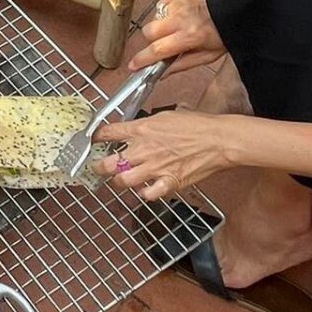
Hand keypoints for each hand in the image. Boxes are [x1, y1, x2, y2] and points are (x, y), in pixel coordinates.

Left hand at [94, 108, 237, 200]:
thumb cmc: (197, 125)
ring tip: (121, 179)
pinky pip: (148, 195)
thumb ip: (148, 124)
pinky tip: (145, 190)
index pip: (108, 133)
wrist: (218, 140)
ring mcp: (155, 168)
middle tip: (98, 167)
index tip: (93, 140)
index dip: (96, 137)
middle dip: (98, 167)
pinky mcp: (169, 183)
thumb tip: (138, 128)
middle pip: (108, 163)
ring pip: (123, 181)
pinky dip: (144, 194)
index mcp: (142, 129)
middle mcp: (144, 149)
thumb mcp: (166, 116)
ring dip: (119, 182)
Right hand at [127, 0, 224, 73]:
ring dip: (162, 24)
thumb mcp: (208, 57)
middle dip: (153, 39)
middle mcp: (181, 19)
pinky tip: (182, 13)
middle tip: (165, 41)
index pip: (157, 50)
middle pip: (148, 31)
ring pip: (155, 17)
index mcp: (189, 37)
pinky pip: (162, 4)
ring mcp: (178, 2)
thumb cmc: (224, 34)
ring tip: (180, 24)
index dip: (142, 59)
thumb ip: (182, 64)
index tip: (133, 65)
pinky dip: (168, 11)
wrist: (237, 8)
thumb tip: (161, 73)